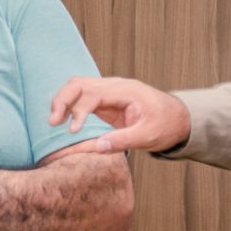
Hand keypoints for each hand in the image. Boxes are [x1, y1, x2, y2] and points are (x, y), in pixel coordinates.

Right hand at [49, 76, 190, 153]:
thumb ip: (124, 140)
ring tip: (52, 121)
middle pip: (79, 84)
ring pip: (77, 87)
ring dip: (62, 101)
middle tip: (52, 123)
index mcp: (126, 90)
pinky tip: (61, 119)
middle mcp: (114, 86)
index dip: (79, 110)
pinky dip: (69, 105)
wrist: (178, 118)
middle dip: (62, 100)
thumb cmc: (166, 125)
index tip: (72, 131)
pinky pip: (82, 97)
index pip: (93, 94)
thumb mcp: (148, 136)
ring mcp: (109, 91)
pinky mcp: (105, 101)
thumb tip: (98, 147)